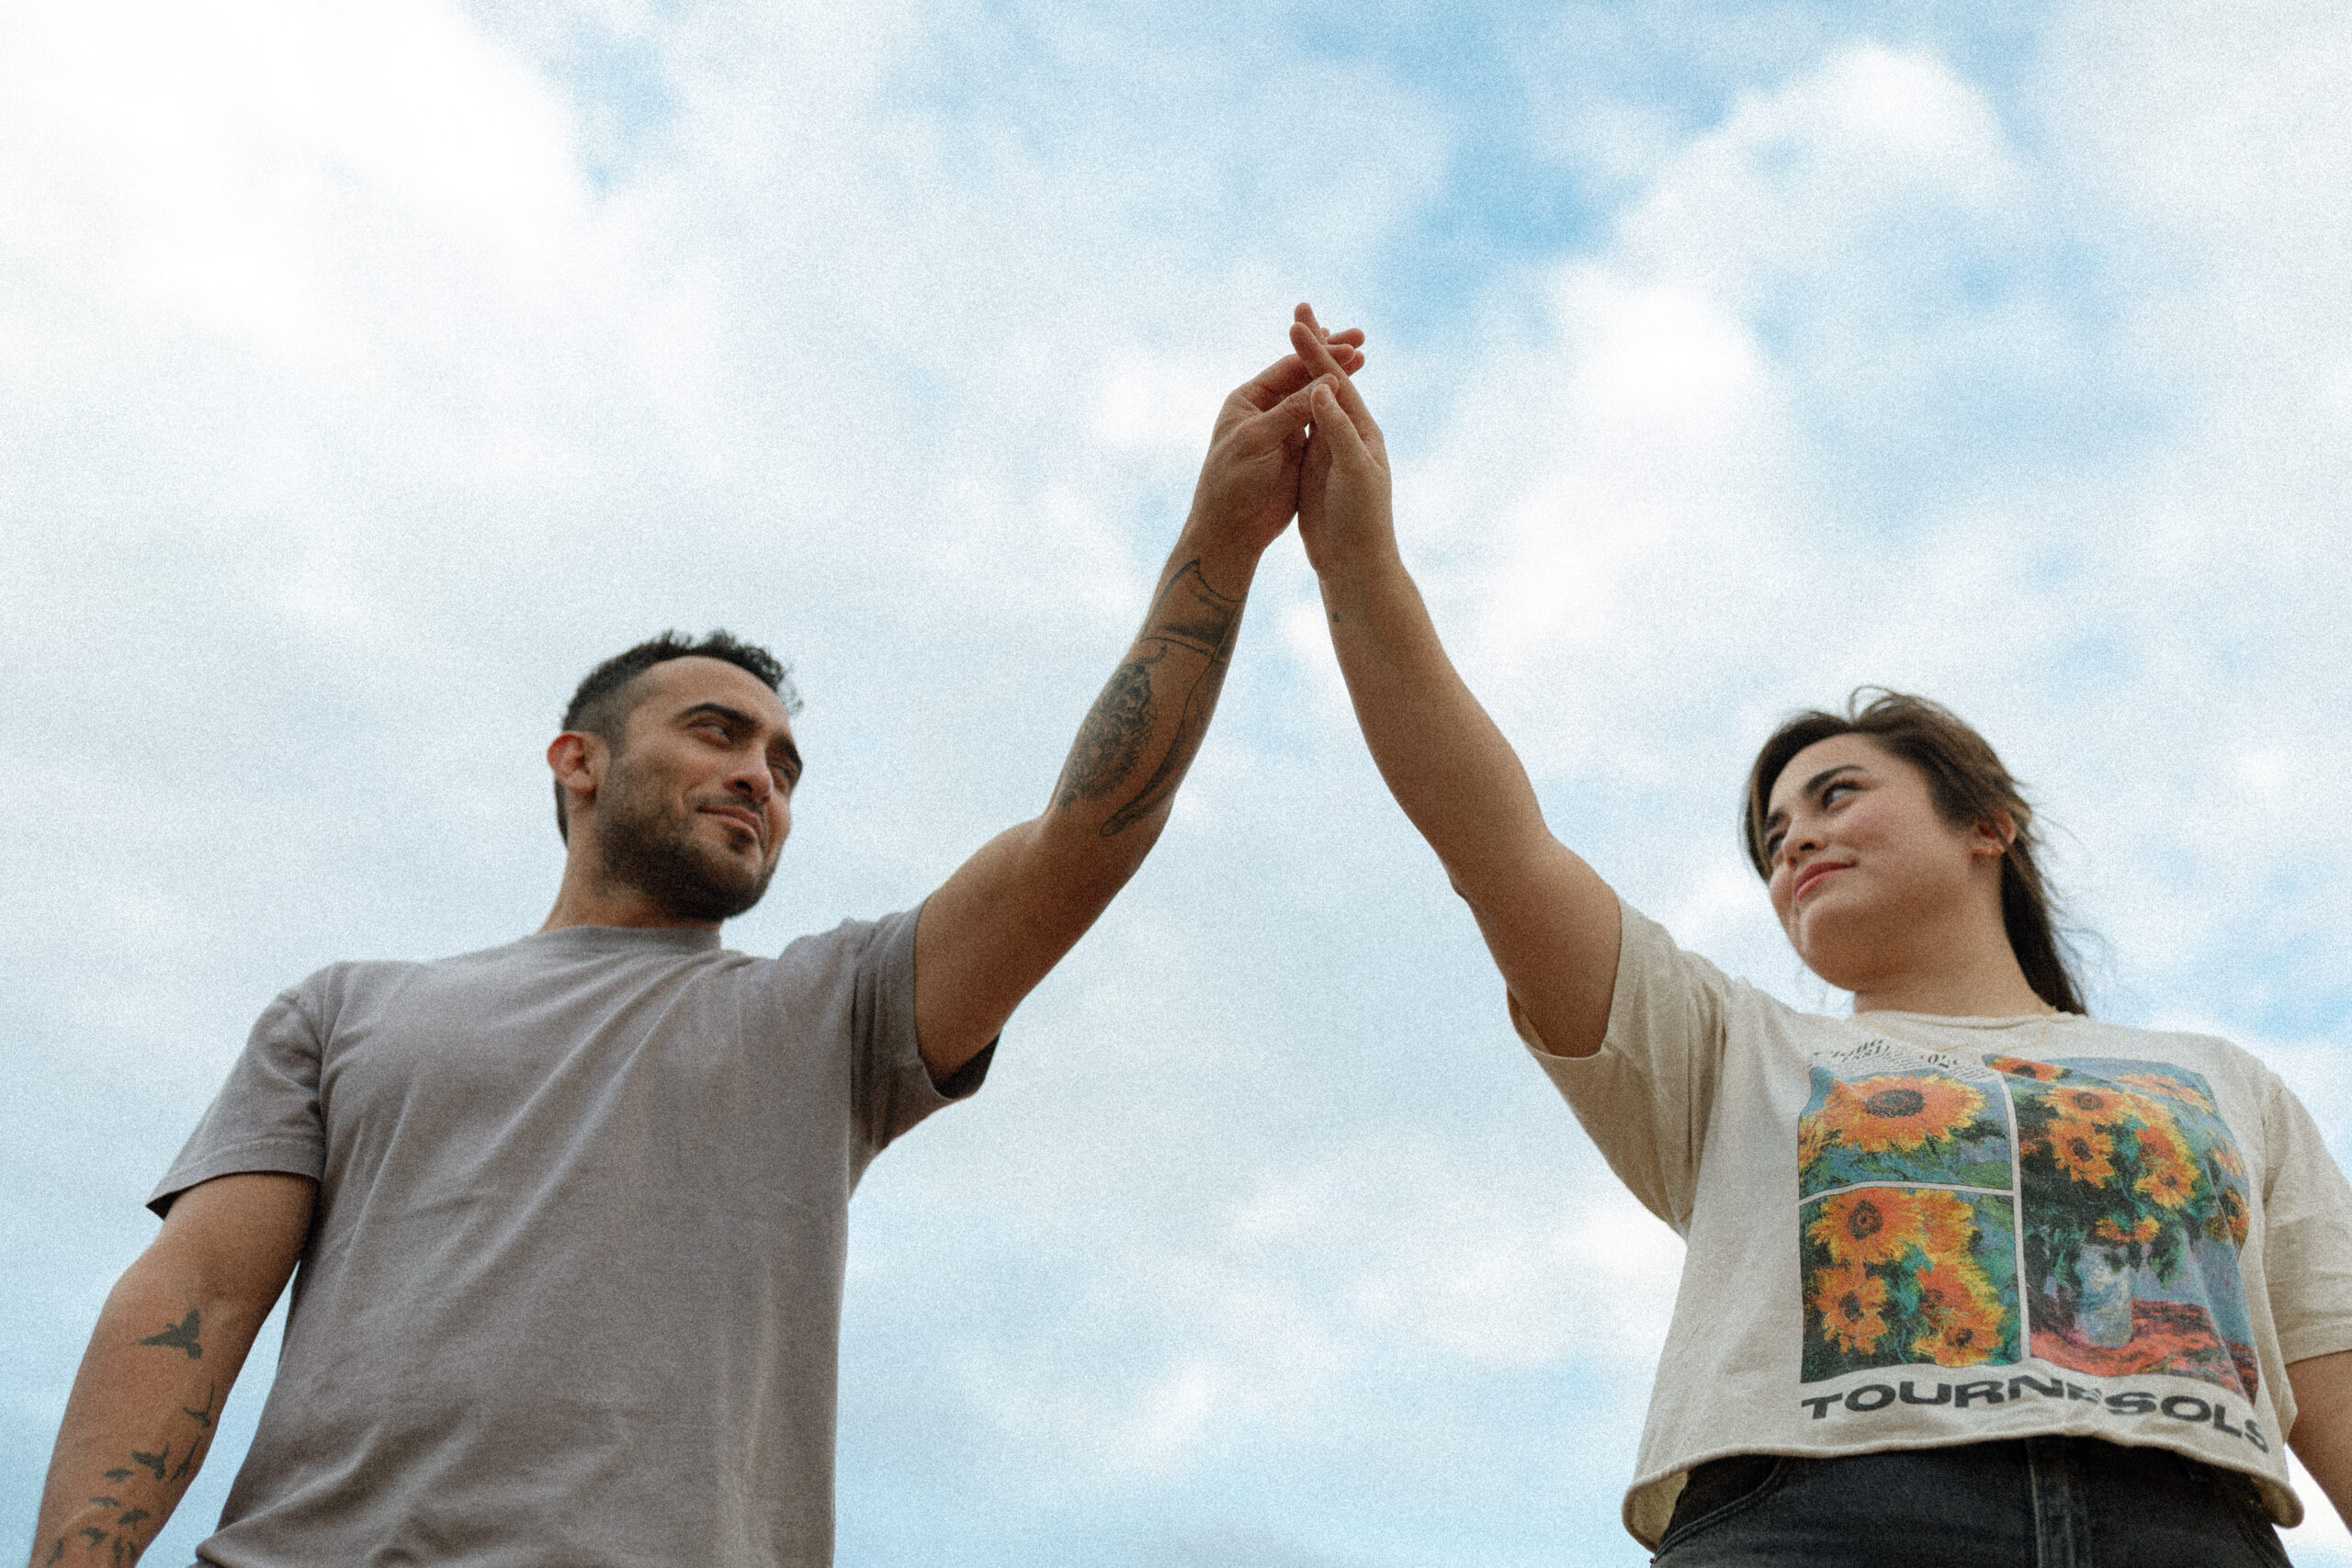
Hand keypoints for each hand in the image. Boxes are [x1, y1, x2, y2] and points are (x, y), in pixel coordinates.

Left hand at [1183, 311, 1366, 570]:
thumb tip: (1329, 381)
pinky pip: (1320, 423)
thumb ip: (1292, 410)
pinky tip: (1356, 398)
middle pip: (1303, 376)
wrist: (1232, 529)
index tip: (1349, 347)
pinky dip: (1336, 408)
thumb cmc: (1234, 483)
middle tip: (1361, 340)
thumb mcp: (1260, 440)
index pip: (1289, 368)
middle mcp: (1267, 410)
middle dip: (1330, 357)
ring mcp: (1284, 430)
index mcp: (1249, 400)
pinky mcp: (1298, 452)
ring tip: (1362, 358)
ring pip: (1315, 397)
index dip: (1319, 355)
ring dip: (1337, 379)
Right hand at [1290, 302, 1393, 578]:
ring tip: (1289, 337)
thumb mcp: (1352, 471)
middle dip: (1310, 347)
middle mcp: (1347, 433)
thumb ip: (1337, 430)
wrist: (1354, 563)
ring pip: (1312, 400)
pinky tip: (1278, 392)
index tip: (1296, 323)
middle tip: (1298, 309)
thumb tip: (1322, 387)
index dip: (1316, 352)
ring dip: (1299, 368)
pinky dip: (1291, 402)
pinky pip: (1302, 426)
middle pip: (1325, 381)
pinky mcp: (1315, 468)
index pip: (1335, 381)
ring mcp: (1330, 449)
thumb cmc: (1360, 520)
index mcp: (1361, 430)